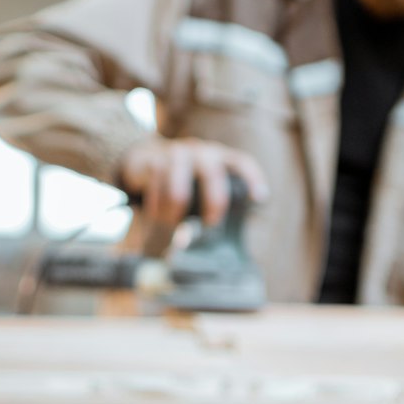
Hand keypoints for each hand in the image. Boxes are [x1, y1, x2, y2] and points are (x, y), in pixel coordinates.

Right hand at [117, 138, 268, 229]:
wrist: (143, 158)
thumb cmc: (182, 181)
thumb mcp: (201, 189)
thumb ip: (215, 209)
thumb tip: (230, 251)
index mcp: (219, 160)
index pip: (241, 162)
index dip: (252, 178)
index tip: (260, 198)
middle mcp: (201, 153)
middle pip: (212, 172)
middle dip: (214, 200)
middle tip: (211, 224)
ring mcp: (176, 153)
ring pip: (178, 183)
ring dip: (175, 208)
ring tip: (172, 222)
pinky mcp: (152, 159)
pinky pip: (155, 183)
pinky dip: (156, 204)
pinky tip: (155, 214)